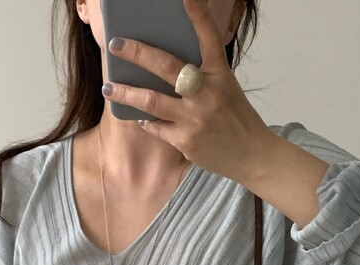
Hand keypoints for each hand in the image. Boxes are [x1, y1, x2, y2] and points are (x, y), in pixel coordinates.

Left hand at [102, 0, 272, 180]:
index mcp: (220, 73)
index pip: (209, 38)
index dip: (198, 14)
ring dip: (126, 93)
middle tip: (115, 44)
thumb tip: (161, 66)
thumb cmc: (235, 117)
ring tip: (108, 88)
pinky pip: (156, 127)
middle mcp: (207, 93)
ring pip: (151, 101)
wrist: (251, 155)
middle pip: (167, 67)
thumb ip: (199, 75)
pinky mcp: (186, 141)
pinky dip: (146, 121)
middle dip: (137, 53)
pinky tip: (139, 117)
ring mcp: (195, 118)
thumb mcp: (224, 87)